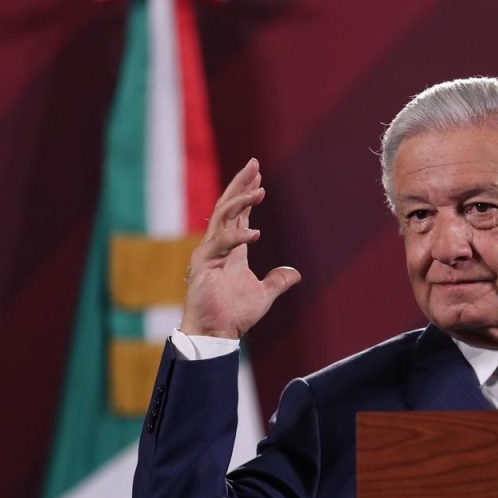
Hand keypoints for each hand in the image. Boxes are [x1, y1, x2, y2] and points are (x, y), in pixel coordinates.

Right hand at [180, 158, 300, 338]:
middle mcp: (218, 245)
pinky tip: (255, 233)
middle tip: (254, 164)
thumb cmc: (234, 315)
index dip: (247, 193)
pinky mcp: (202, 263)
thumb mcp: (263, 294)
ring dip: (240, 201)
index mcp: (231, 249)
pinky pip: (220, 243)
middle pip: (228, 206)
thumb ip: (277, 281)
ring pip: (222, 216)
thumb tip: (294, 273)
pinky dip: (237, 236)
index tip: (258, 174)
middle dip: (241, 184)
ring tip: (260, 189)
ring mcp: (208, 252)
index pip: (238, 214)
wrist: (216, 334)